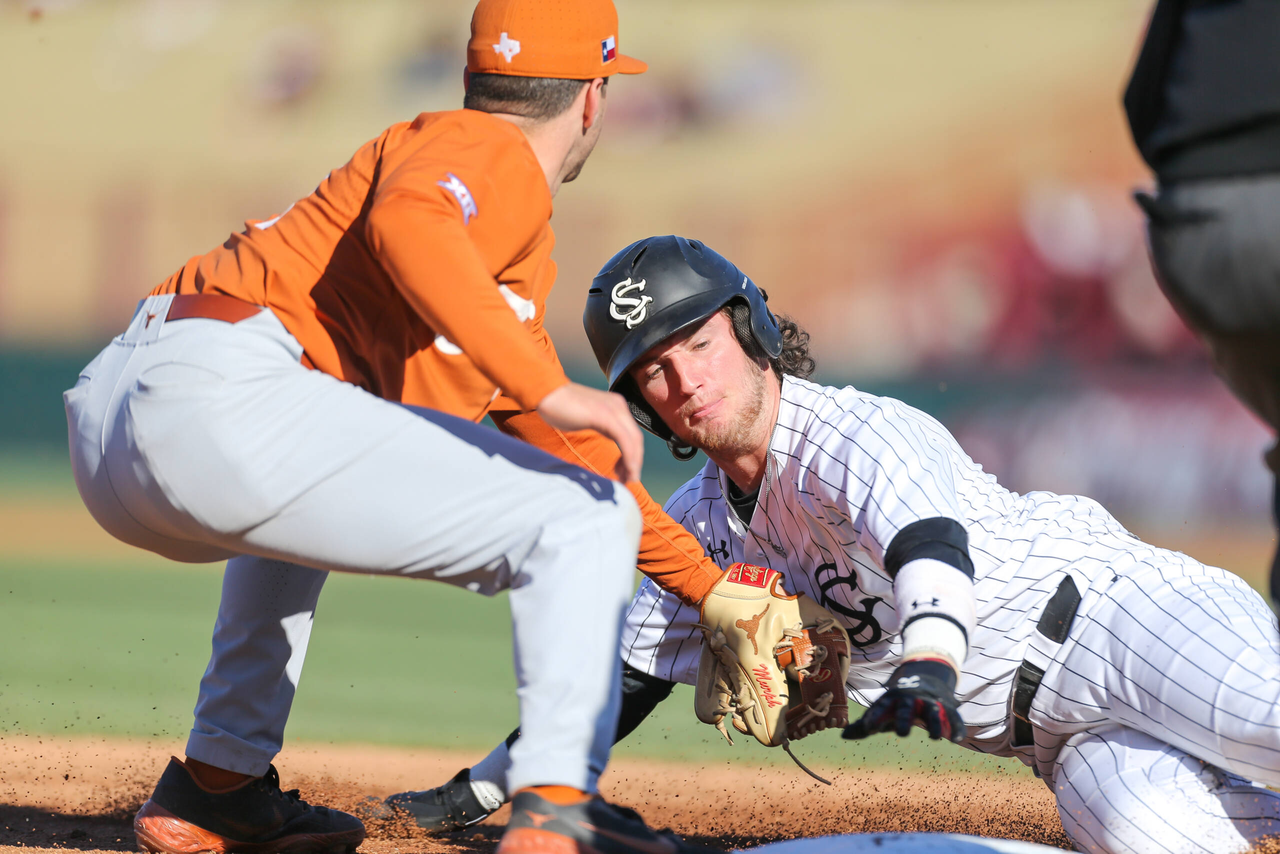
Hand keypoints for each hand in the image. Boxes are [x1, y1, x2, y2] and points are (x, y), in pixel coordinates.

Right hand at [537, 382, 643, 481]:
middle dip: (635, 461)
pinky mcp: (606, 416)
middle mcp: (618, 406)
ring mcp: (614, 409)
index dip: (632, 455)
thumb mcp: (587, 417)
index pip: (631, 434)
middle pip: (636, 439)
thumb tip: (606, 438)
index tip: (625, 472)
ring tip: (627, 480)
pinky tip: (626, 471)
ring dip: (634, 463)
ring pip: (634, 441)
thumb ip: (600, 425)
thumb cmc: (560, 407)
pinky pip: (625, 440)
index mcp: (616, 405)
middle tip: (628, 479)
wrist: (546, 393)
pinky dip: (629, 458)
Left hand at [842, 658, 965, 742]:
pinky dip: (955, 727)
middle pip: (906, 707)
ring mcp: (930, 702)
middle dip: (904, 719)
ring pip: (933, 711)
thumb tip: (843, 736)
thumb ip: (865, 725)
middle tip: (901, 733)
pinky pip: (953, 718)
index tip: (869, 727)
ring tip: (934, 737)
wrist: (926, 680)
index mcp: (891, 699)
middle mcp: (911, 699)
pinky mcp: (947, 708)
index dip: (874, 716)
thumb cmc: (898, 704)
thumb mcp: (882, 711)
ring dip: (934, 723)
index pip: (881, 706)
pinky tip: (955, 739)